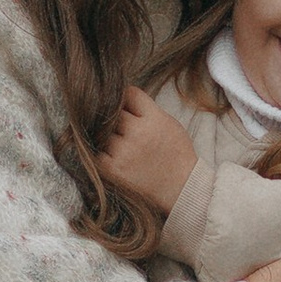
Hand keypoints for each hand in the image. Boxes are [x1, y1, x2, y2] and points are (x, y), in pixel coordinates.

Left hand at [100, 86, 199, 215]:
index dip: (128, 99)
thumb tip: (120, 96)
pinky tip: (121, 159)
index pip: (129, 93)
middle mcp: (137, 133)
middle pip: (114, 112)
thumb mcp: (168, 123)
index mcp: (154, 119)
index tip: (130, 107)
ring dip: (111, 136)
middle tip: (129, 130)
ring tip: (128, 147)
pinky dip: (106, 153)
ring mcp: (122, 152)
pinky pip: (99, 151)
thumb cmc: (175, 154)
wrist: (181, 188)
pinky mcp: (111, 169)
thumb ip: (146, 109)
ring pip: (104, 131)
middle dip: (120, 118)